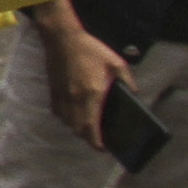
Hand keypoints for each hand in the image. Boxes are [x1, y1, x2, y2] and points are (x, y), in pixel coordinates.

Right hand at [47, 17, 131, 150]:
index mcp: (93, 93)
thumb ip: (128, 82)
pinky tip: (74, 115)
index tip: (104, 149)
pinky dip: (67, 119)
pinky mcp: (53, 91)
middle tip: (99, 141)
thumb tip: (134, 96)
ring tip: (88, 129)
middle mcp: (75, 98)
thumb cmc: (91, 49)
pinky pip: (59, 113)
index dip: (97, 142)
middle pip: (78, 130)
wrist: (62, 38)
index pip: (92, 127)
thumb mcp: (117, 63)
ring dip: (78, 130)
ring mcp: (62, 96)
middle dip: (88, 139)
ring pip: (67, 123)